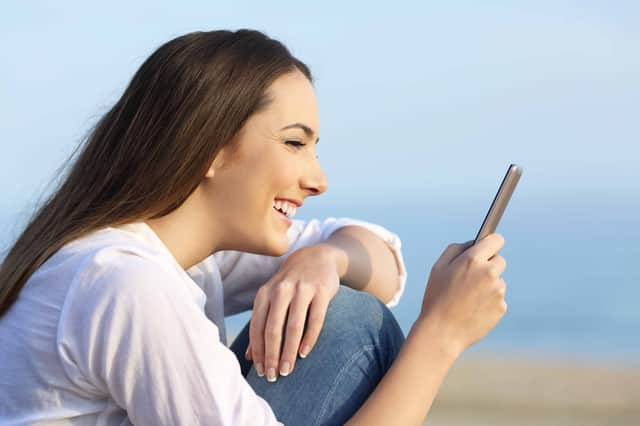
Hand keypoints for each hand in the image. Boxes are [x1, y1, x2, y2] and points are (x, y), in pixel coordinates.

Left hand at [246, 244, 340, 381]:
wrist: (316, 256)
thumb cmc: (290, 284)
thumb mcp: (271, 297)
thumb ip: (261, 323)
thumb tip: (249, 357)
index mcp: (265, 294)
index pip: (257, 327)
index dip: (258, 352)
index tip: (260, 372)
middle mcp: (281, 290)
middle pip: (273, 329)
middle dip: (271, 356)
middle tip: (273, 377)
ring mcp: (302, 290)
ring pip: (293, 326)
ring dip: (289, 351)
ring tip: (288, 371)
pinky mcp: (321, 291)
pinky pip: (315, 319)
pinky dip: (309, 338)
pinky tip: (304, 353)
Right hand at [418, 233, 507, 356]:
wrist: (441, 332)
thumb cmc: (436, 297)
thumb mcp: (438, 267)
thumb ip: (456, 249)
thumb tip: (474, 243)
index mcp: (473, 260)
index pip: (496, 240)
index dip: (491, 243)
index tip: (488, 247)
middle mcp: (489, 273)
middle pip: (499, 260)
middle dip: (488, 266)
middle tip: (470, 278)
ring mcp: (497, 291)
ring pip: (498, 281)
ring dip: (487, 285)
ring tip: (467, 298)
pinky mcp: (501, 307)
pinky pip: (497, 299)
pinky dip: (488, 302)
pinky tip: (473, 309)